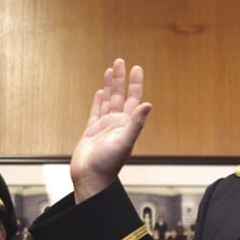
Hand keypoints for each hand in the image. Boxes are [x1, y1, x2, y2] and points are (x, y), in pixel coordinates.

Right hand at [71, 58, 152, 201]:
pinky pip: (96, 112)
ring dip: (109, 85)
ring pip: (108, 101)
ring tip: (110, 70)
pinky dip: (98, 101)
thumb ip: (136, 123)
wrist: (90, 178)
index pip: (133, 98)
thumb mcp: (125, 142)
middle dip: (120, 79)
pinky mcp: (91, 131)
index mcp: (127, 125)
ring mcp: (104, 126)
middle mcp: (117, 123)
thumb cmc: (108, 164)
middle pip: (120, 95)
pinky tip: (100, 92)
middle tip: (121, 61)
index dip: (135, 83)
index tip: (136, 68)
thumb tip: (148, 105)